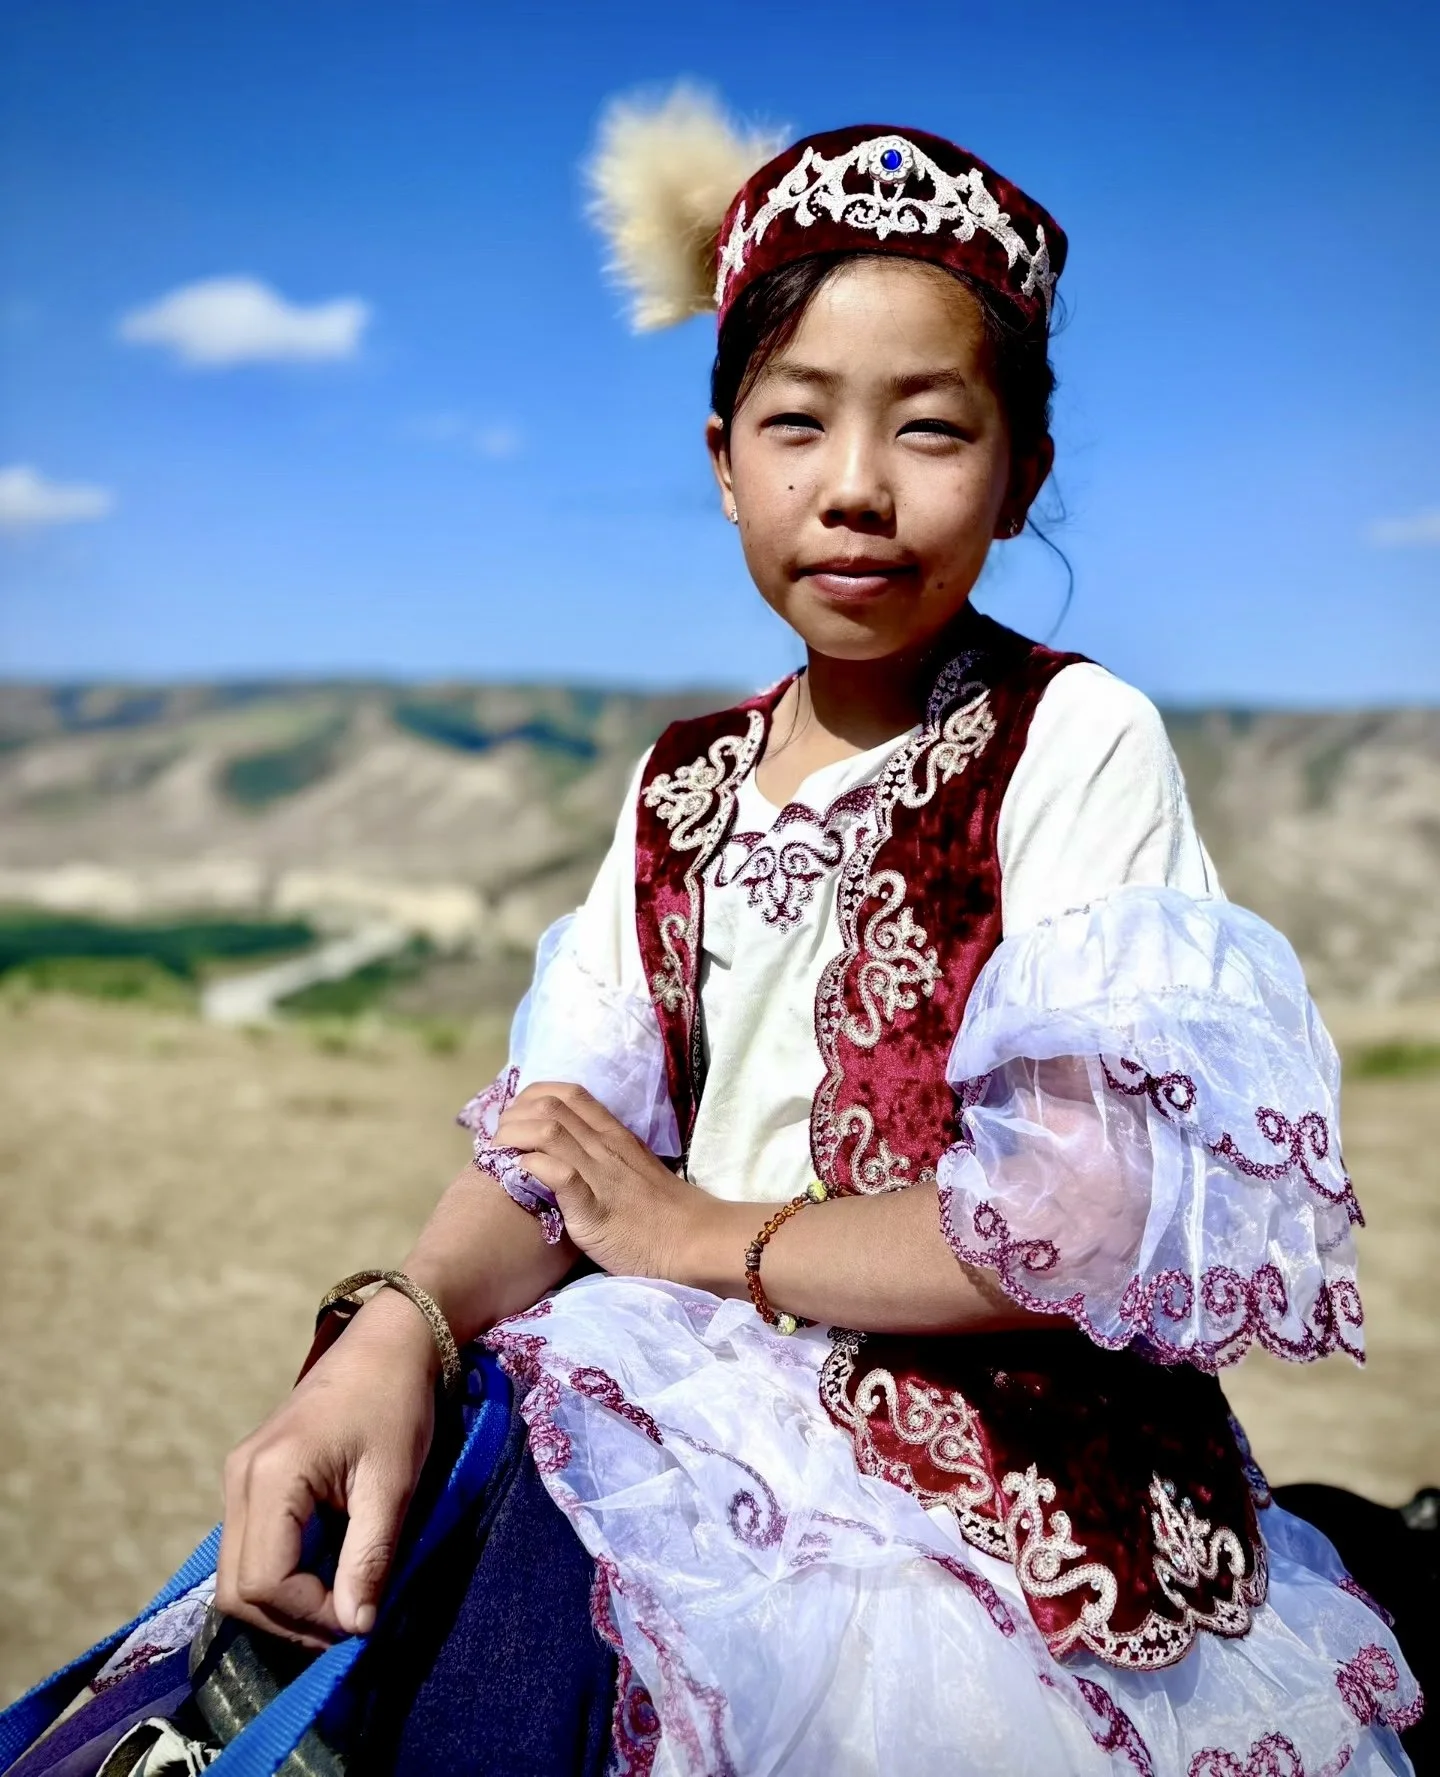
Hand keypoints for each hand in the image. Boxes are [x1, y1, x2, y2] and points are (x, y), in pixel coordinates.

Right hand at [216, 1289, 436, 1646]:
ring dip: (285, 1600)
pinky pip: (250, 1546)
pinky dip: (282, 1571)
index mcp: (272, 1475)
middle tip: (350, 1618)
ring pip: (238, 1573)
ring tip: (342, 1596)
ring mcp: (239, 1477)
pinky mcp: (250, 1478)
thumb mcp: (393, 1483)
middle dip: (292, 1618)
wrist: (387, 1343)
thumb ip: (370, 1556)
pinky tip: (327, 1567)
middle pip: (238, 1588)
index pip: (265, 1581)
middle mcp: (240, 1478)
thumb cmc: (396, 1403)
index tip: (361, 1616)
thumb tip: (356, 1627)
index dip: (311, 1614)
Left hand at [495, 1081, 718, 1280]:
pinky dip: (532, 1168)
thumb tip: (570, 1153)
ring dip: (513, 1138)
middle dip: (513, 1116)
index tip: (516, 1120)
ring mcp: (599, 1174)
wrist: (692, 1241)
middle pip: (550, 1105)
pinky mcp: (593, 1209)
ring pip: (548, 1130)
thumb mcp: (634, 1170)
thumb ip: (605, 1157)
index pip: (569, 1093)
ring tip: (499, 1157)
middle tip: (498, 1141)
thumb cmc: (663, 1213)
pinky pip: (558, 1174)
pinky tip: (521, 1178)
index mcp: (615, 1134)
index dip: (532, 1098)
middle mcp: (605, 1145)